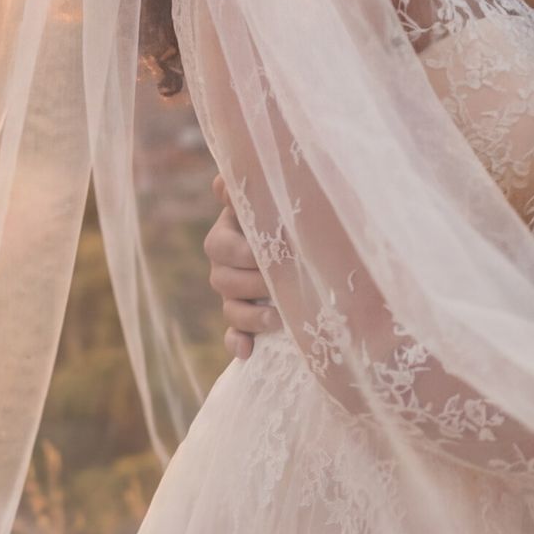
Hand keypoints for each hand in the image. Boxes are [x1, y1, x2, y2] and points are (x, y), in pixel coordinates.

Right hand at [204, 190, 277, 360]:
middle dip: (250, 284)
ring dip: (250, 316)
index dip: (240, 253)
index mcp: (230, 233)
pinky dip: (238, 342)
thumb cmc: (293, 211)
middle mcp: (228, 263)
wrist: (314, 238)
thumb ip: (250, 188)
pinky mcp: (247, 317)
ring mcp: (235, 293)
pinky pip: (234, 334)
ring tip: (276, 319)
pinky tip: (248, 352)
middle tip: (278, 283)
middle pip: (221, 280)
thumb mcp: (275, 197)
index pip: (219, 246)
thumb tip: (222, 181)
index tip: (264, 255)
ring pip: (229, 308)